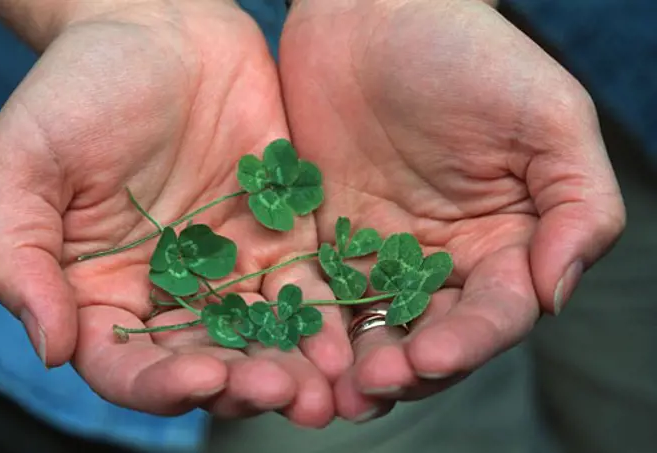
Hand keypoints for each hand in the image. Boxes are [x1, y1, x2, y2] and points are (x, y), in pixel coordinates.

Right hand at [0, 0, 349, 425]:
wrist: (160, 27)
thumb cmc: (81, 87)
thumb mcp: (25, 163)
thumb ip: (21, 256)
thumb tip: (48, 345)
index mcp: (103, 288)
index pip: (126, 363)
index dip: (160, 383)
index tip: (201, 378)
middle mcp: (170, 289)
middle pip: (205, 361)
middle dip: (243, 384)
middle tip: (282, 394)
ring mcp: (229, 265)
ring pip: (260, 336)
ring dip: (292, 367)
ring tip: (323, 389)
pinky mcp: (279, 235)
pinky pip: (303, 286)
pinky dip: (323, 317)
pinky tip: (343, 340)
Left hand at [279, 0, 624, 419]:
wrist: (373, 16)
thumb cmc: (468, 56)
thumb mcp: (547, 118)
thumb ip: (577, 205)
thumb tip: (556, 292)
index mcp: (505, 242)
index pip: (495, 313)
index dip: (469, 341)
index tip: (432, 356)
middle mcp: (446, 261)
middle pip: (431, 336)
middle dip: (405, 369)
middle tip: (372, 388)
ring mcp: (383, 257)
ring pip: (374, 330)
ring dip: (355, 366)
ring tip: (331, 394)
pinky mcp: (328, 243)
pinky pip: (320, 296)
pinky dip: (311, 329)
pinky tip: (296, 351)